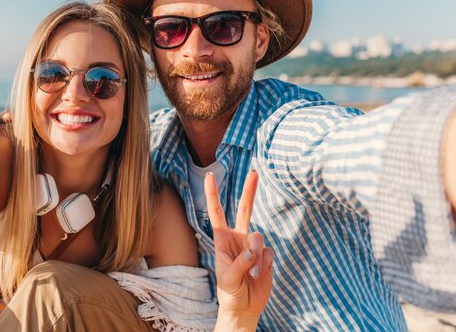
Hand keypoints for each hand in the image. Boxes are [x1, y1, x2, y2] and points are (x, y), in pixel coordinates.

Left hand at [205, 171, 272, 319]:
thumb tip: (252, 251)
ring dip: (256, 257)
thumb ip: (239, 264)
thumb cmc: (229, 292)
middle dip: (250, 191)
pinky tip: (260, 274)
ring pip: (258, 238)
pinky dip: (264, 264)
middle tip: (254, 171)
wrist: (244, 307)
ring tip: (253, 273)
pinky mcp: (265, 255)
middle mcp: (238, 238)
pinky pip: (268, 252)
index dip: (213, 194)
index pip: (217, 212)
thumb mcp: (227, 279)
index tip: (210, 175)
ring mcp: (252, 246)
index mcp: (222, 239)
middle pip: (245, 209)